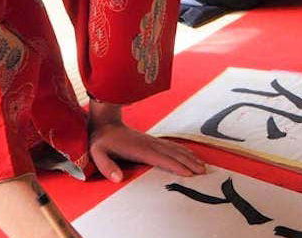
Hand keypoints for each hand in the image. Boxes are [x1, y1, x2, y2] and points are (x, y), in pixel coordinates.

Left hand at [88, 102, 205, 181]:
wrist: (105, 123)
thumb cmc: (101, 142)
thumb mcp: (97, 154)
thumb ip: (106, 166)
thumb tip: (117, 179)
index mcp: (139, 149)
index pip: (161, 158)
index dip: (176, 166)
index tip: (190, 174)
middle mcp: (150, 144)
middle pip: (174, 154)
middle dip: (190, 163)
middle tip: (204, 173)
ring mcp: (152, 141)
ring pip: (176, 149)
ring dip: (190, 157)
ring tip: (203, 167)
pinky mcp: (153, 141)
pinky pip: (172, 146)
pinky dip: (184, 151)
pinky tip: (191, 155)